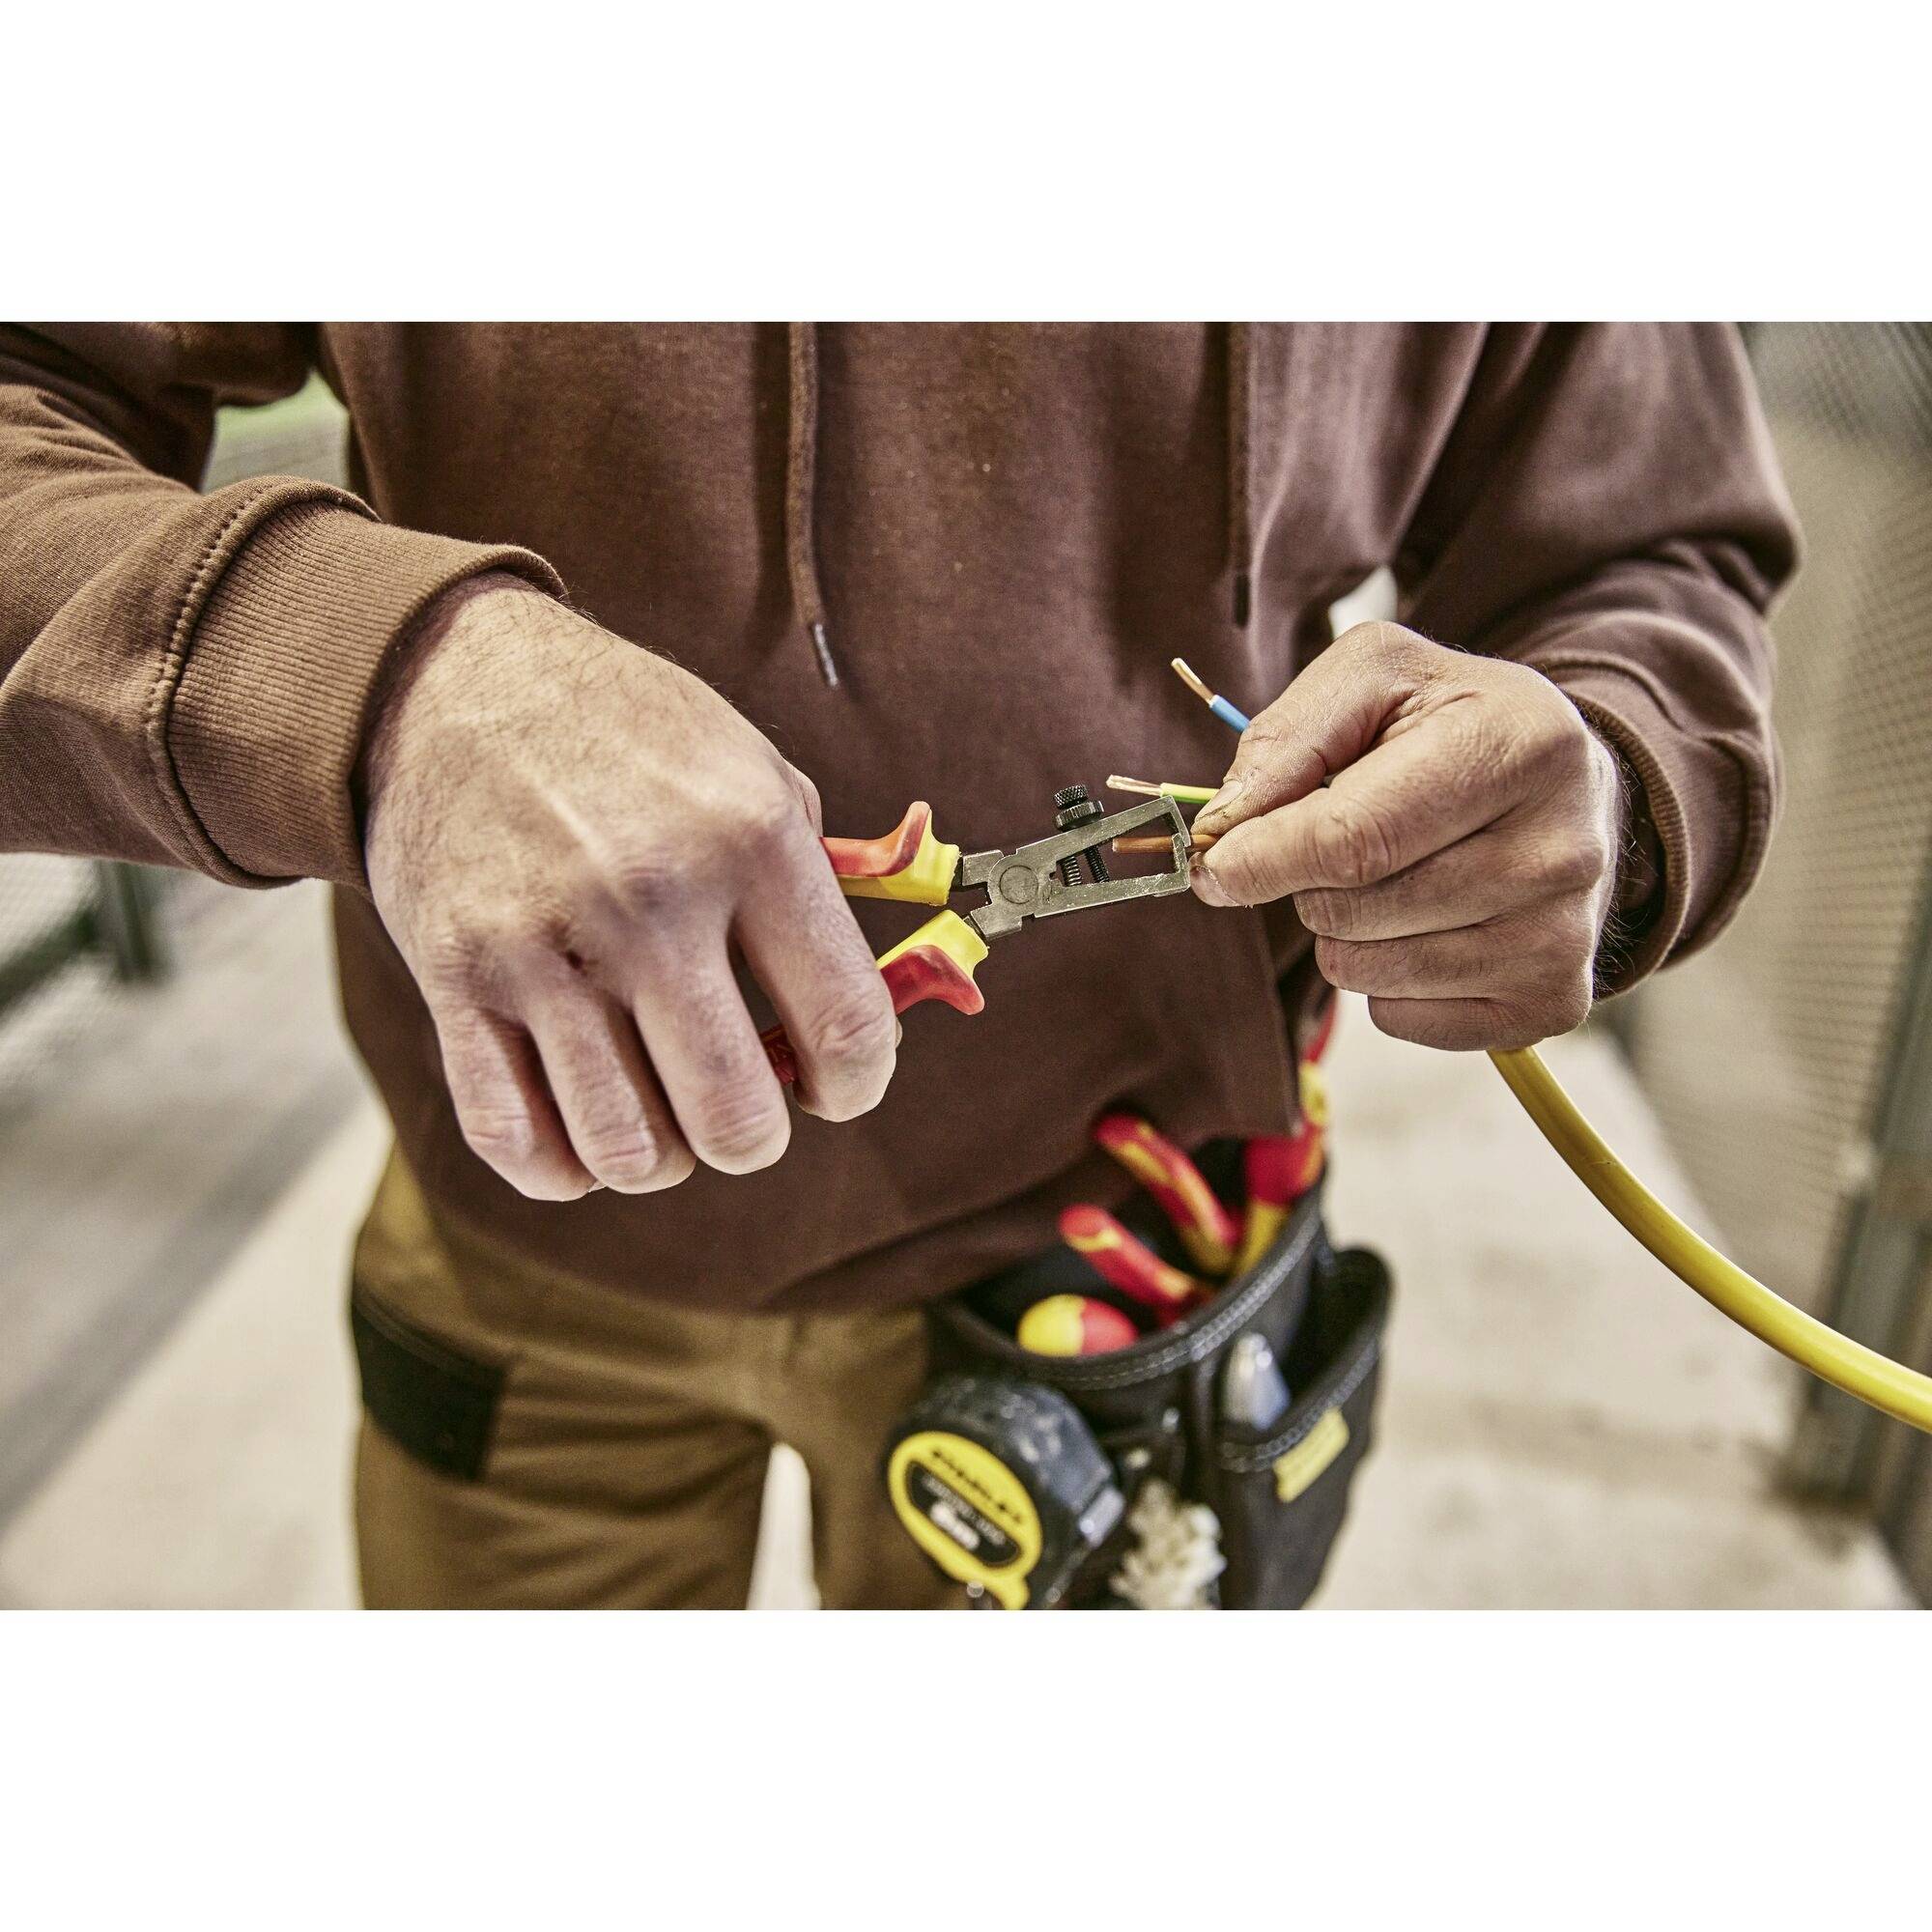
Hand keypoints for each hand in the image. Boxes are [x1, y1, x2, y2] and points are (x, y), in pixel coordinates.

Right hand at [357, 575, 896, 1198]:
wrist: (454, 683)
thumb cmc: (627, 736)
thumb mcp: (753, 769)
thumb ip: (817, 887)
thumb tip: (864, 1020)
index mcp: (749, 841)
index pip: (846, 1024)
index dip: (858, 1085)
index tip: (837, 1088)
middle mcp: (650, 902)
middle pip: (735, 1116)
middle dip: (754, 1139)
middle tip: (744, 1110)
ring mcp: (544, 948)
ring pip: (630, 1150)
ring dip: (662, 1157)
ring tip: (665, 1116)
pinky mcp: (457, 981)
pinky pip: (518, 1139)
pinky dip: (564, 1168)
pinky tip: (585, 1135)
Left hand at [1189, 623, 1624, 1050]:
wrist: (1565, 783)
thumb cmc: (1452, 721)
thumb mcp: (1374, 677)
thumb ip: (1287, 739)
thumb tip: (1223, 827)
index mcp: (1521, 744)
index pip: (1356, 837)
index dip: (1263, 858)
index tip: (1214, 864)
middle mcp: (1562, 849)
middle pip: (1354, 911)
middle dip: (1309, 884)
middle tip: (1343, 843)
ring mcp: (1563, 935)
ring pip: (1368, 973)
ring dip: (1345, 932)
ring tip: (1393, 876)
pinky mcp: (1551, 999)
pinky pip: (1400, 1018)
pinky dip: (1385, 981)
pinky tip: (1428, 923)